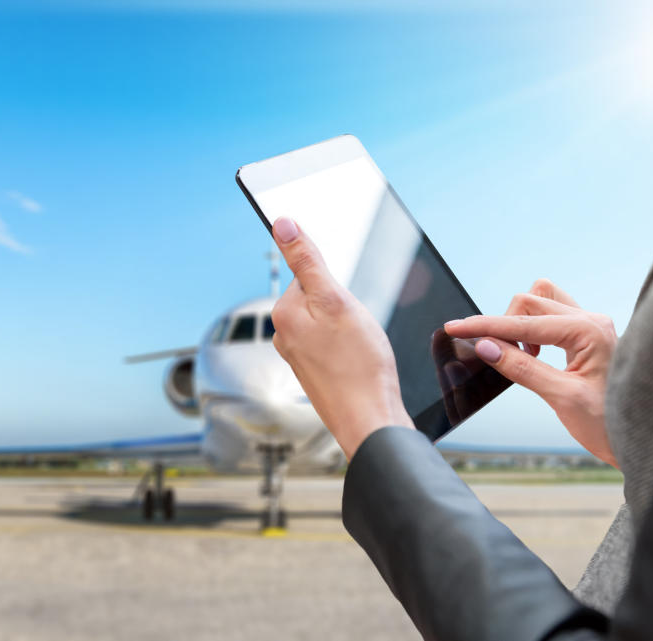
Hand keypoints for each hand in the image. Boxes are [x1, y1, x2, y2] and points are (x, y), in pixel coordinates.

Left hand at [269, 217, 413, 459]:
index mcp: (283, 314)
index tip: (348, 304)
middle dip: (344, 305)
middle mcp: (284, 335)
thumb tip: (282, 224)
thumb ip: (307, 261)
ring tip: (361, 348)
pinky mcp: (315, 372)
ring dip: (349, 327)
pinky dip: (350, 347)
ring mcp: (299, 356)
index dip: (337, 283)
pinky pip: (334, 344)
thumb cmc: (359, 366)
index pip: (309, 273)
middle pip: (319, 297)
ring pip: (329, 321)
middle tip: (358, 329)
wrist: (370, 421)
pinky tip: (361, 361)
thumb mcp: (335, 301)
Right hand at [444, 279, 618, 466]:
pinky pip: (551, 316)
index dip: (485, 326)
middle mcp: (591, 320)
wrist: (643, 439)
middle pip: (530, 302)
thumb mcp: (562, 398)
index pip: (524, 324)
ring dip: (520, 321)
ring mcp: (591, 326)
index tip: (455, 327)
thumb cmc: (611, 423)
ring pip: (541, 301)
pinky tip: (532, 354)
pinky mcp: (587, 336)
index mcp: (589, 331)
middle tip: (493, 356)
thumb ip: (522, 368)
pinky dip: (532, 328)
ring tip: (520, 354)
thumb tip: (486, 347)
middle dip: (503, 325)